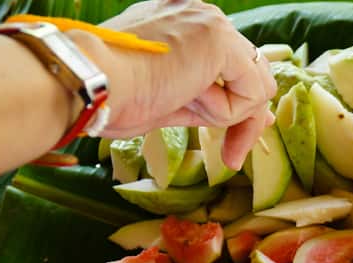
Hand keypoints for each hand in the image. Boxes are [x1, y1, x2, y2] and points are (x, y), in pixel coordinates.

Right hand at [68, 0, 277, 168]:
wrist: (89, 83)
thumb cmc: (115, 97)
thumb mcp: (173, 100)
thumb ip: (217, 102)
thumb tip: (263, 116)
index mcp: (185, 25)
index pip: (233, 68)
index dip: (237, 107)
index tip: (231, 144)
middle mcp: (201, 15)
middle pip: (252, 77)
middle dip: (243, 121)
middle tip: (230, 156)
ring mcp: (211, 23)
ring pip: (256, 86)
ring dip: (226, 114)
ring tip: (183, 106)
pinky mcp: (219, 39)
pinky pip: (252, 93)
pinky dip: (226, 111)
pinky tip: (188, 97)